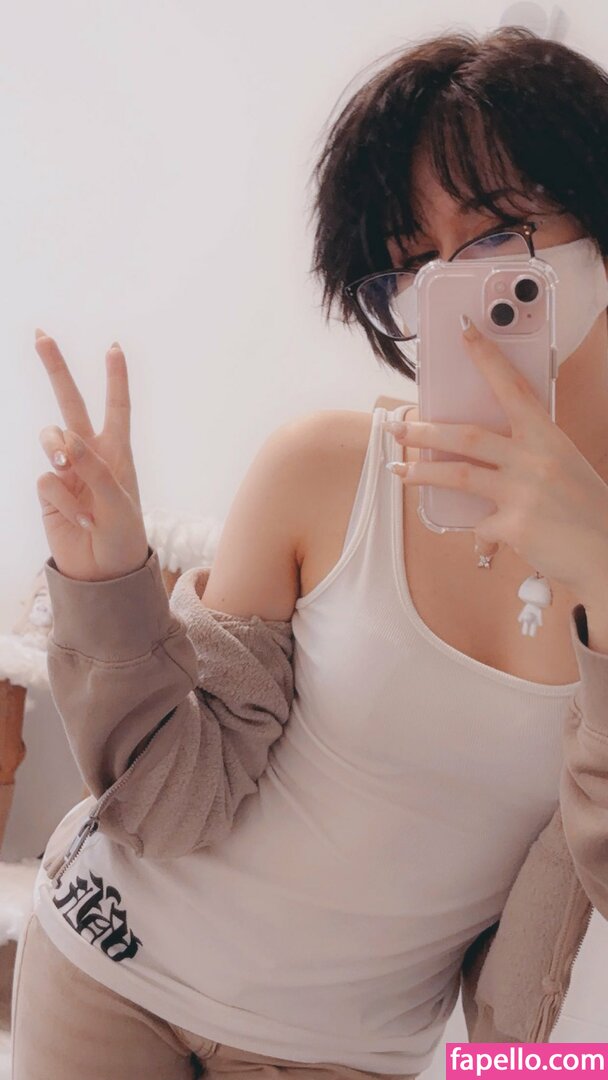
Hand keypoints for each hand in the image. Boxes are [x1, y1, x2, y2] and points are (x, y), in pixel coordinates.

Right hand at [35, 330, 149, 581]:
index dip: (115, 378)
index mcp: (117, 453)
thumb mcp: (118, 501)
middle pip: (70, 403)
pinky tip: (79, 519)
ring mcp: (66, 472)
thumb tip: (65, 438)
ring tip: (67, 466)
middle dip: (56, 369)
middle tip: (40, 335)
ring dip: (57, 448)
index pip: (116, 408)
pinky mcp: (48, 492)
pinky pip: (47, 481)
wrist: (104, 573)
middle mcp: (89, 456)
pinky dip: (63, 500)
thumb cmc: (123, 536)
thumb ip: (94, 467)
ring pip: (50, 438)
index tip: (113, 347)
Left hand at [385, 316, 607, 607]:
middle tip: (397, 427)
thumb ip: (527, 455)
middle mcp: (534, 458)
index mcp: (548, 436)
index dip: (487, 358)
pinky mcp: (514, 526)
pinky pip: (480, 526)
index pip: (512, 387)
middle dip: (424, 430)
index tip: (464, 332)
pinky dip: (480, 533)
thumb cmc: (585, 510)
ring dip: (421, 472)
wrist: (606, 552)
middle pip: (467, 435)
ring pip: (458, 474)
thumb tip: (485, 455)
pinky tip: (485, 541)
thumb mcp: (563, 467)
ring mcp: (523, 492)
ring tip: (397, 469)